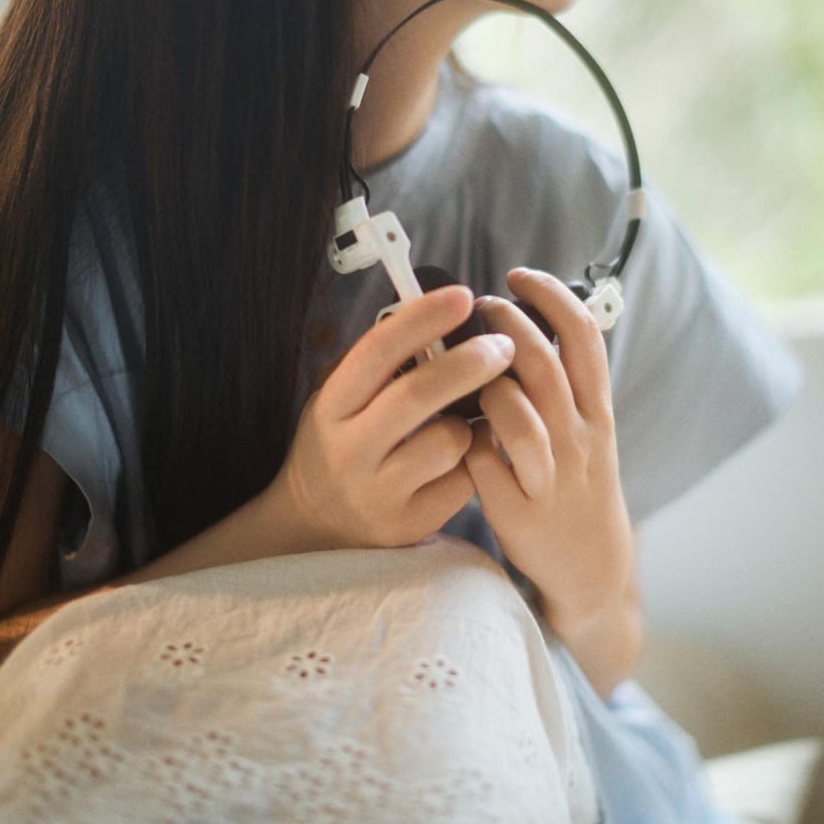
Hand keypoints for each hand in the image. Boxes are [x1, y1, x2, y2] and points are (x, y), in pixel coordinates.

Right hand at [278, 285, 515, 549]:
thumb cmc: (341, 444)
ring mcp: (380, 491)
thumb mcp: (339, 401)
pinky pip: (464, 480)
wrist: (318, 527)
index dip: (423, 319)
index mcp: (333, 406)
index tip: (463, 297)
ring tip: (474, 416)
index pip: (378, 352)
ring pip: (449, 441)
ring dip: (474, 421)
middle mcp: (350, 449)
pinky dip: (476, 459)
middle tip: (505, 345)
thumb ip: (376, 364)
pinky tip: (470, 454)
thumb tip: (430, 314)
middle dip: (471, 361)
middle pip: (419, 394)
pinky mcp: (410, 524)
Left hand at [464, 268, 634, 629]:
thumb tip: (520, 324)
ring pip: (517, 412)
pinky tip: (455, 431)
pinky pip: (484, 460)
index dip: (551, 298)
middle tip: (479, 307)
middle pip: (543, 365)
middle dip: (505, 325)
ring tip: (466, 370)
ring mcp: (551, 476)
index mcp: (598, 412)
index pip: (583, 338)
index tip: (518, 275)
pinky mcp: (520, 509)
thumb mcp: (588, 430)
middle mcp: (580, 438)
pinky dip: (466, 438)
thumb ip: (563, 384)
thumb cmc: (576, 484)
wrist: (591, 567)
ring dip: (485, 382)